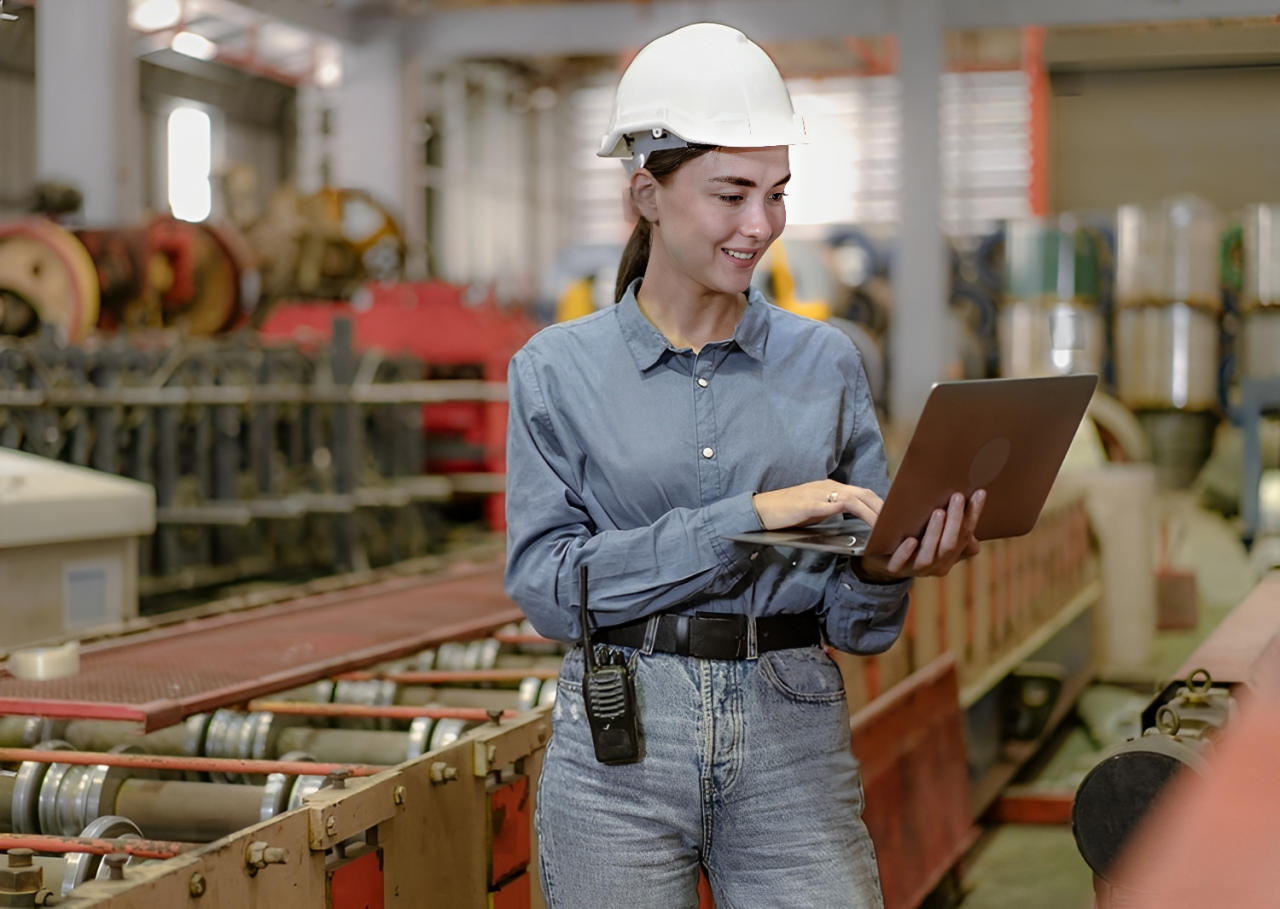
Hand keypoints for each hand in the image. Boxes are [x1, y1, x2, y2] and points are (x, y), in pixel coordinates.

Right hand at [752, 481, 883, 530]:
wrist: (762, 510)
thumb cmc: (787, 513)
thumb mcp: (815, 511)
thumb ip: (832, 512)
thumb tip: (852, 522)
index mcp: (831, 488)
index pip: (862, 493)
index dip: (879, 503)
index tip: (893, 517)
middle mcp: (829, 486)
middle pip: (864, 493)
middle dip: (883, 507)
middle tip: (898, 522)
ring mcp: (820, 493)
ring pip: (855, 498)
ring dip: (873, 512)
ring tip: (886, 526)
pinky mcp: (811, 504)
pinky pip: (838, 505)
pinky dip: (855, 512)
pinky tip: (863, 522)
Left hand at [855, 490, 985, 582]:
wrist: (883, 557)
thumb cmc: (913, 536)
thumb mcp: (932, 529)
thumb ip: (950, 523)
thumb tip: (971, 510)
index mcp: (950, 554)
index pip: (965, 534)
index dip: (973, 514)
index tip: (979, 493)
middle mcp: (937, 564)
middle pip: (950, 545)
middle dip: (955, 521)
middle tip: (957, 497)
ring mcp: (915, 568)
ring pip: (929, 555)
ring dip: (935, 533)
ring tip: (939, 512)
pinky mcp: (894, 568)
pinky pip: (900, 563)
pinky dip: (906, 552)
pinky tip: (911, 540)